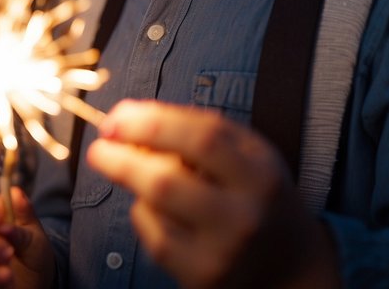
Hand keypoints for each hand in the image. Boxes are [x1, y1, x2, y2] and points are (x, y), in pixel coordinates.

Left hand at [87, 99, 339, 288]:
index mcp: (260, 175)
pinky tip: (161, 211)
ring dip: (136, 186)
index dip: (151, 123)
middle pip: (165, 182)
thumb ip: (195, 127)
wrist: (290, 267)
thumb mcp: (246, 152)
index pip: (202, 138)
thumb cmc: (256, 194)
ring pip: (153, 209)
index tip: (116, 117)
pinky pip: (152, 237)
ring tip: (143, 176)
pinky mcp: (200, 278)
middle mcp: (244, 217)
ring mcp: (221, 254)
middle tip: (98, 148)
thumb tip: (127, 116)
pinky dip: (145, 215)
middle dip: (120, 160)